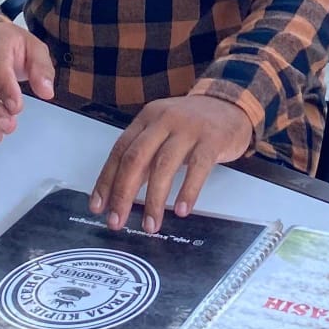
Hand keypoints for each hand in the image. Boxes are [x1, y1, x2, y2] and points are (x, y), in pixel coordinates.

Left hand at [89, 95, 253, 233]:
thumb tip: (120, 192)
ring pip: (164, 166)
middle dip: (123, 193)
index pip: (120, 150)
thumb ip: (144, 156)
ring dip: (154, 200)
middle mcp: (164, 120)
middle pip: (136, 158)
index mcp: (147, 118)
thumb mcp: (163, 132)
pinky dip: (187, 191)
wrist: (230, 104)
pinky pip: (197, 168)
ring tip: (151, 224)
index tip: (98, 207)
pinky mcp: (212, 139)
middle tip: (117, 221)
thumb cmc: (192, 124)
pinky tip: (181, 210)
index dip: (106, 180)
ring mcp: (189, 128)